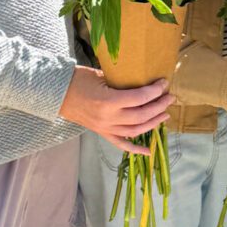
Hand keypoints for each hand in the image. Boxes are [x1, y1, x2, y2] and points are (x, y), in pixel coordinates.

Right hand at [58, 67, 173, 153]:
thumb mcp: (101, 75)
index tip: (164, 83)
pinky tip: (149, 151)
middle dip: (159, 106)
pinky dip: (135, 149)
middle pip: (141, 116)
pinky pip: (121, 144)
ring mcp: (105, 128)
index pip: (139, 98)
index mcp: (108, 101)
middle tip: (170, 97)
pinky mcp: (101, 133)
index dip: (155, 91)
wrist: (57, 94)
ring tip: (164, 114)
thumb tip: (143, 79)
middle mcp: (108, 118)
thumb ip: (121, 81)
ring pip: (135, 131)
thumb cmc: (78, 79)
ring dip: (153, 123)